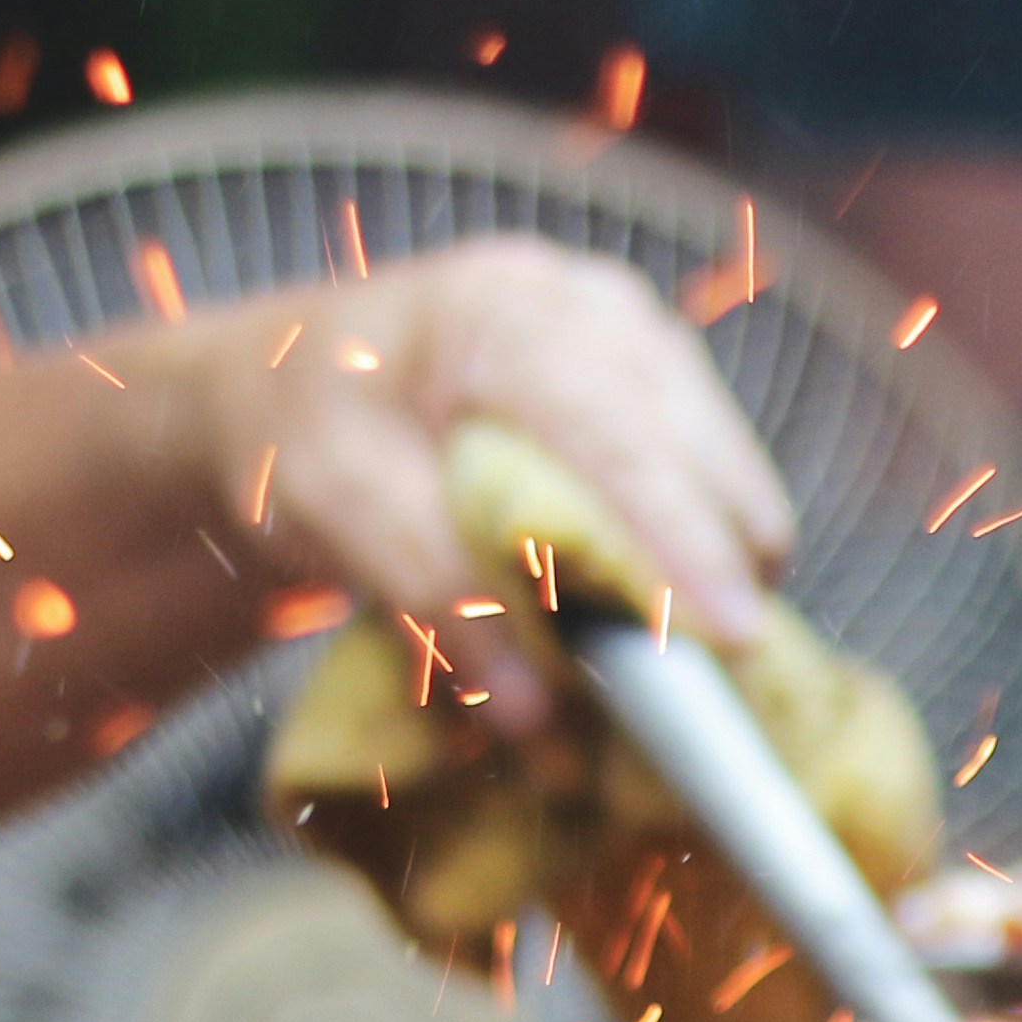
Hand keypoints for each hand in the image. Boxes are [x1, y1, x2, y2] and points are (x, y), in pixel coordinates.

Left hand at [181, 238, 793, 668]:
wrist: (286, 379)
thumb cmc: (303, 431)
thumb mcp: (340, 512)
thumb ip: (437, 598)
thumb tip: (539, 720)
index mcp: (498, 318)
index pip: (618, 440)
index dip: (682, 543)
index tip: (735, 636)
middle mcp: (580, 301)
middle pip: (695, 437)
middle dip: (729, 554)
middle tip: (734, 663)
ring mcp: (621, 319)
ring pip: (717, 441)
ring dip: (723, 540)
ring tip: (707, 630)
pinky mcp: (640, 352)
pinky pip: (701, 441)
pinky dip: (700, 515)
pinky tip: (676, 576)